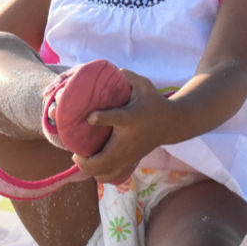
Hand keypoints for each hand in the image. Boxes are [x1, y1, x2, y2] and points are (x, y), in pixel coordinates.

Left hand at [74, 70, 175, 184]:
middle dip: (85, 160)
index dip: (103, 117)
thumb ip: (126, 76)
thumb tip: (108, 69)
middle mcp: (128, 140)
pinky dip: (98, 175)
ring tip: (81, 158)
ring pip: (106, 173)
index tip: (90, 117)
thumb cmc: (153, 102)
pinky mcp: (130, 162)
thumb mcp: (144, 84)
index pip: (117, 118)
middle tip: (74, 152)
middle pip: (105, 160)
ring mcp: (129, 155)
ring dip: (90, 169)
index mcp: (130, 118)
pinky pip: (111, 176)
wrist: (172, 124)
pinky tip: (90, 165)